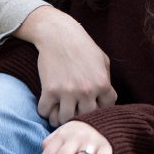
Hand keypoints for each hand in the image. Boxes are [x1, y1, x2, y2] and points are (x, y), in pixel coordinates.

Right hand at [15, 4, 116, 124]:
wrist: (58, 33)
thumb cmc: (82, 46)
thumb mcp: (103, 60)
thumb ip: (107, 81)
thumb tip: (108, 100)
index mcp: (102, 83)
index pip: (106, 109)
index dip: (99, 108)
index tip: (91, 105)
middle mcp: (86, 90)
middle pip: (85, 118)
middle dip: (80, 116)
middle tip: (73, 112)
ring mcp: (67, 91)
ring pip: (64, 119)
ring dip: (60, 118)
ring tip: (58, 113)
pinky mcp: (49, 90)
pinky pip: (45, 112)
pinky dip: (44, 112)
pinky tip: (47, 106)